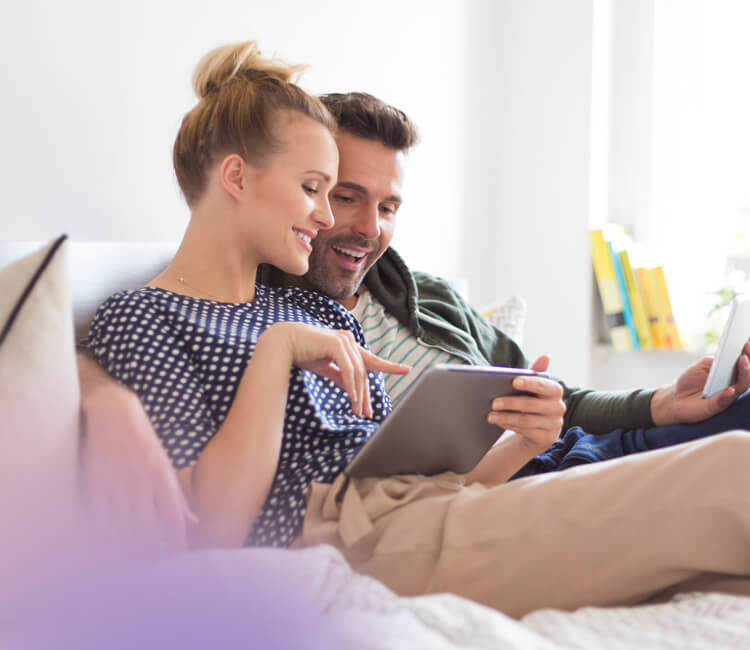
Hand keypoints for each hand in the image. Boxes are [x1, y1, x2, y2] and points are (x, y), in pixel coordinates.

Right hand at [80, 372, 198, 559]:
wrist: (113, 411)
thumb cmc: (143, 440)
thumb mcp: (165, 464)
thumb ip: (177, 496)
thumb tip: (193, 522)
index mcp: (161, 477)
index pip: (171, 520)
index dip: (175, 544)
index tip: (176, 562)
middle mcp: (140, 482)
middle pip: (145, 530)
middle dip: (148, 554)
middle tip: (150, 571)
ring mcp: (116, 484)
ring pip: (121, 528)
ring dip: (125, 550)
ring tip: (128, 567)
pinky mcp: (94, 483)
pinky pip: (98, 518)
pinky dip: (102, 536)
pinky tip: (105, 549)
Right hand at [262, 323, 409, 417]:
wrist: (283, 343)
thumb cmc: (303, 353)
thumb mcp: (326, 368)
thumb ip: (341, 376)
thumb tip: (353, 391)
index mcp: (348, 345)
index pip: (371, 359)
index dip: (389, 365)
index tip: (406, 370)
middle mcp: (349, 341)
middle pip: (364, 371)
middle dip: (366, 394)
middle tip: (367, 413)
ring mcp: (344, 341)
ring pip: (358, 372)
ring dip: (358, 394)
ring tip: (359, 410)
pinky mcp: (336, 344)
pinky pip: (348, 369)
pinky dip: (351, 385)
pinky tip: (353, 398)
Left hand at [486, 355, 564, 451]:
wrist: (539, 428)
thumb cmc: (533, 401)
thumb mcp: (534, 388)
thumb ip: (536, 373)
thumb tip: (545, 356)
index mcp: (555, 391)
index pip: (544, 385)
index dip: (529, 383)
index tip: (513, 381)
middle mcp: (558, 407)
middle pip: (531, 405)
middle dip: (510, 403)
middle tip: (493, 402)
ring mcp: (554, 424)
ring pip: (526, 420)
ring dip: (506, 417)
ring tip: (490, 415)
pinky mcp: (547, 438)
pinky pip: (526, 432)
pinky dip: (511, 426)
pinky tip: (499, 422)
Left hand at [650, 339, 749, 425]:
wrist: (675, 398)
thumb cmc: (690, 380)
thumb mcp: (701, 366)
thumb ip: (714, 361)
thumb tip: (727, 355)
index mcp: (730, 373)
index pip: (743, 362)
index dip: (748, 352)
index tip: (749, 339)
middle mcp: (732, 384)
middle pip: (747, 372)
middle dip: (749, 358)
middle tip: (748, 345)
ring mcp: (727, 396)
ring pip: (741, 385)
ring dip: (744, 373)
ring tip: (742, 360)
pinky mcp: (717, 406)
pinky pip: (725, 400)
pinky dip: (728, 394)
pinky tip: (730, 388)